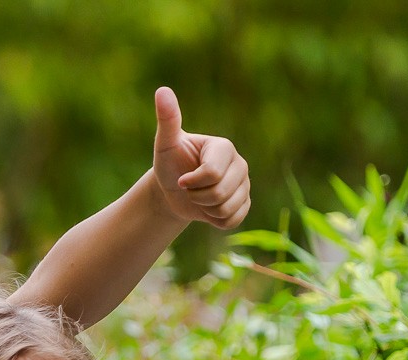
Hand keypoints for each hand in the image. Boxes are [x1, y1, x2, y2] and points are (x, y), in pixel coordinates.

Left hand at [150, 87, 250, 230]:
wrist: (173, 191)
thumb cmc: (169, 164)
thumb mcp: (165, 144)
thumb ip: (167, 120)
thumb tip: (162, 91)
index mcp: (224, 147)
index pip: (212, 174)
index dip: (192, 182)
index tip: (182, 178)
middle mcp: (240, 164)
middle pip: (220, 193)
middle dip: (197, 197)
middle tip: (189, 189)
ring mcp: (245, 185)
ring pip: (226, 209)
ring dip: (205, 209)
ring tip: (199, 197)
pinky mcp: (245, 203)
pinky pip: (232, 221)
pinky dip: (215, 221)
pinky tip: (208, 209)